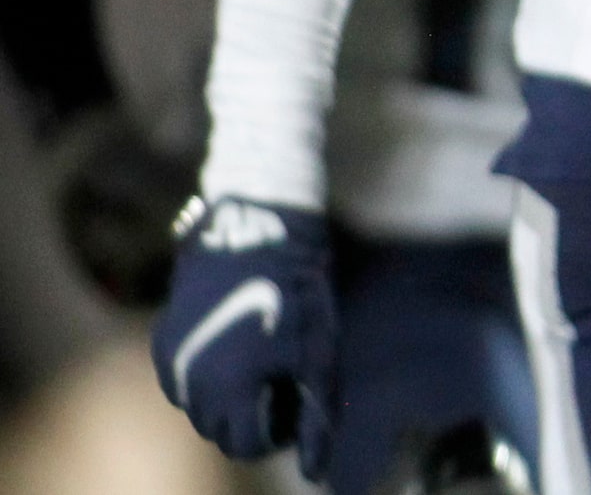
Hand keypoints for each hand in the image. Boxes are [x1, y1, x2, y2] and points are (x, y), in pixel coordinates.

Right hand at [150, 197, 336, 477]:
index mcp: (228, 393)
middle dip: (251, 419)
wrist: (258, 229)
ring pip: (198, 408)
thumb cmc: (298, 292)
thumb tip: (313, 474)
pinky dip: (205, 378)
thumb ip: (313, 419)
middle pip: (220, 431)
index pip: (249, 445)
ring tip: (260, 363)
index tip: (298, 403)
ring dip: (225, 400)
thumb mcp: (317, 356)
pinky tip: (234, 347)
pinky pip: (182, 380)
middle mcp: (189, 385)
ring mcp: (170, 361)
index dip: (279, 431)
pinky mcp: (163, 338)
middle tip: (283, 384)